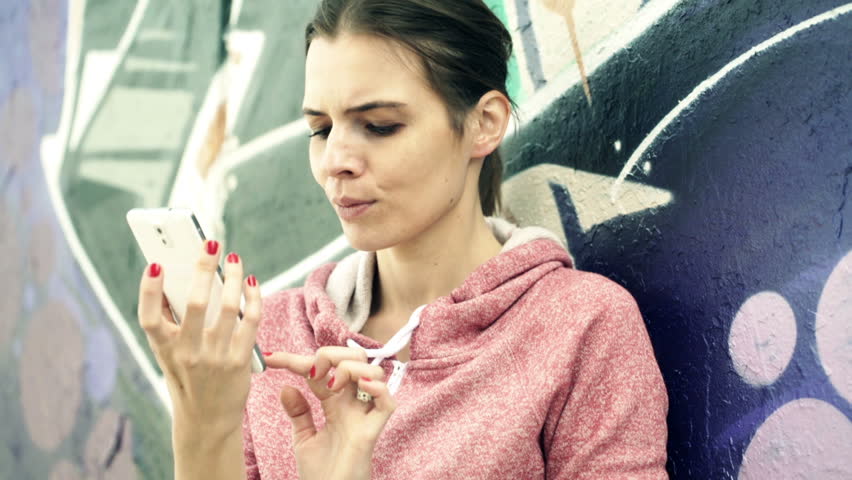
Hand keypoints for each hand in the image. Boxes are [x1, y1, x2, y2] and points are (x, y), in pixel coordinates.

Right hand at [137, 241, 260, 442]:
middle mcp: (187, 353)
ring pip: (228, 308)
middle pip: (193, 303)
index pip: (149, 317)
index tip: (157, 264)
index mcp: (164, 349)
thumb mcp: (169, 354)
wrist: (207, 421)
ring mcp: (215, 358)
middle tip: (210, 243)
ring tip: (234, 260)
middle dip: (202, 269)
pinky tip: (252, 283)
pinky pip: (250, 321)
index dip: (149, 290)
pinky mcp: (240, 362)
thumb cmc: (187, 378)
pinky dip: (253, 298)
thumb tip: (175, 278)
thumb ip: (170, 321)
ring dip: (233, 278)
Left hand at [265, 347, 396, 479]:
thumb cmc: (320, 474)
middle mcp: (352, 405)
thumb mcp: (303, 438)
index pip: (322, 370)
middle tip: (311, 370)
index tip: (272, 360)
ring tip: (330, 384)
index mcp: (336, 404)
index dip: (296, 361)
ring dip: (350, 368)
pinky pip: (387, 403)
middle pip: (355, 360)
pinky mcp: (371, 432)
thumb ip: (298, 413)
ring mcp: (363, 417)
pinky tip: (360, 387)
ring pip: (373, 373)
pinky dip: (377, 389)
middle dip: (332, 355)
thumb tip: (286, 387)